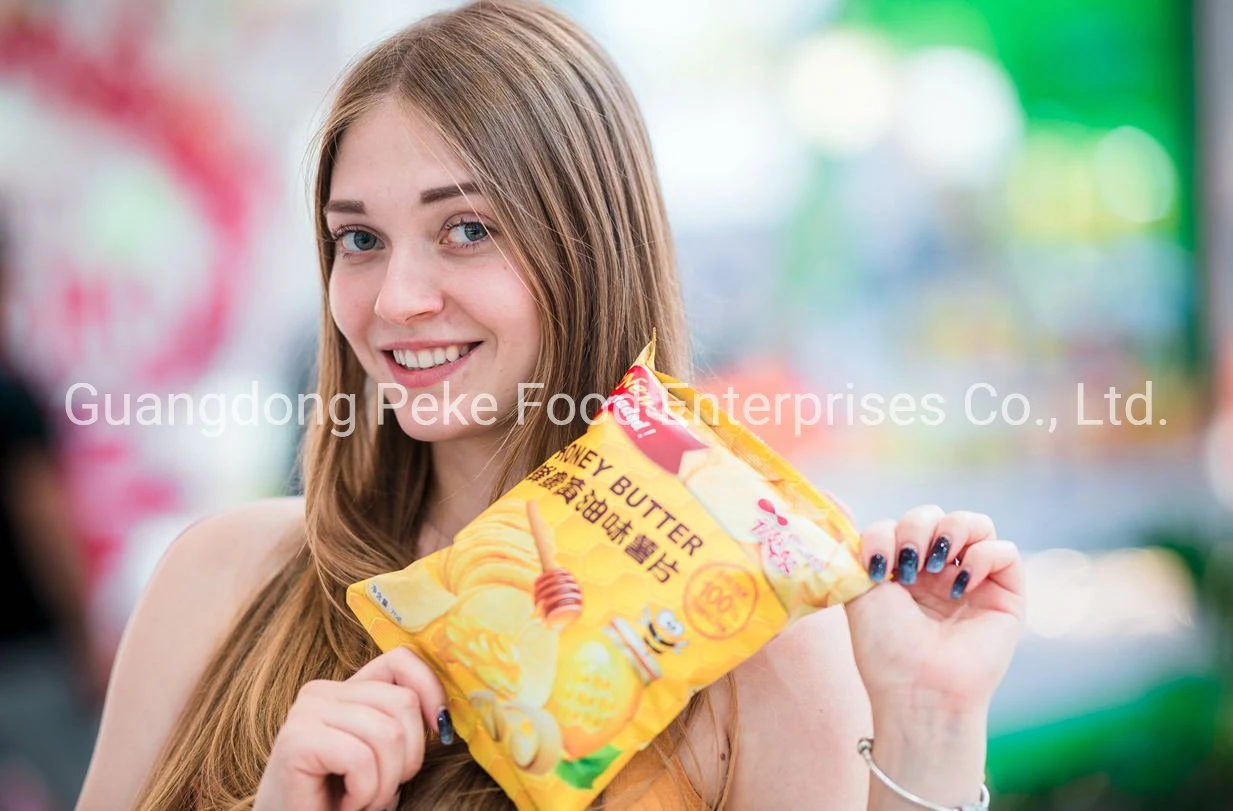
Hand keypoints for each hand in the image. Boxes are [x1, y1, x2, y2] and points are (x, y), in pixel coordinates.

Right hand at [254, 646, 451, 810]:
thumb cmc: (343, 800)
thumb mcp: (384, 755)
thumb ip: (402, 724)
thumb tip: (444, 716)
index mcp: (346, 689)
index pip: (400, 660)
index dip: (431, 690)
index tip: (441, 731)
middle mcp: (322, 692)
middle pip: (403, 702)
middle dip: (408, 759)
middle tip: (382, 789)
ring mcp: (306, 711)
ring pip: (387, 733)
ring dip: (384, 783)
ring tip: (361, 800)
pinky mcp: (297, 740)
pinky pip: (360, 758)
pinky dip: (364, 792)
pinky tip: (345, 805)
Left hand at [844, 506, 1024, 716]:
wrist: (915, 686)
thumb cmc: (885, 645)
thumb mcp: (861, 588)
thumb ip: (865, 547)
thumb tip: (848, 509)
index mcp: (905, 570)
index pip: (902, 523)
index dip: (887, 533)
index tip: (876, 567)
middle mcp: (940, 572)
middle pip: (937, 516)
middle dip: (917, 528)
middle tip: (909, 564)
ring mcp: (974, 581)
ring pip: (975, 523)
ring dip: (951, 530)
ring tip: (936, 565)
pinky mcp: (1006, 595)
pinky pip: (1004, 551)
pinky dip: (981, 556)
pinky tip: (959, 584)